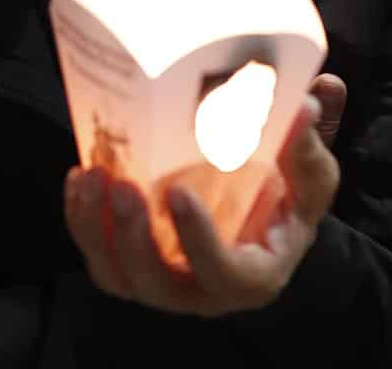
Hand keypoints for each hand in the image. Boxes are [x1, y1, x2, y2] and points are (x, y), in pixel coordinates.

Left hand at [64, 76, 343, 316]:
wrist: (256, 216)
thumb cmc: (284, 201)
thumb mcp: (310, 179)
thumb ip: (309, 148)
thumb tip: (310, 101)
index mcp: (252, 276)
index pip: (225, 274)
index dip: (199, 241)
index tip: (178, 191)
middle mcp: (202, 291)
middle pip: (157, 283)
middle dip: (133, 237)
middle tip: (122, 184)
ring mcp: (161, 283)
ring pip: (117, 274)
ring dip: (95, 229)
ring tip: (91, 176)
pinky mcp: (130, 265)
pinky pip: (99, 255)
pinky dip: (82, 220)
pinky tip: (81, 176)